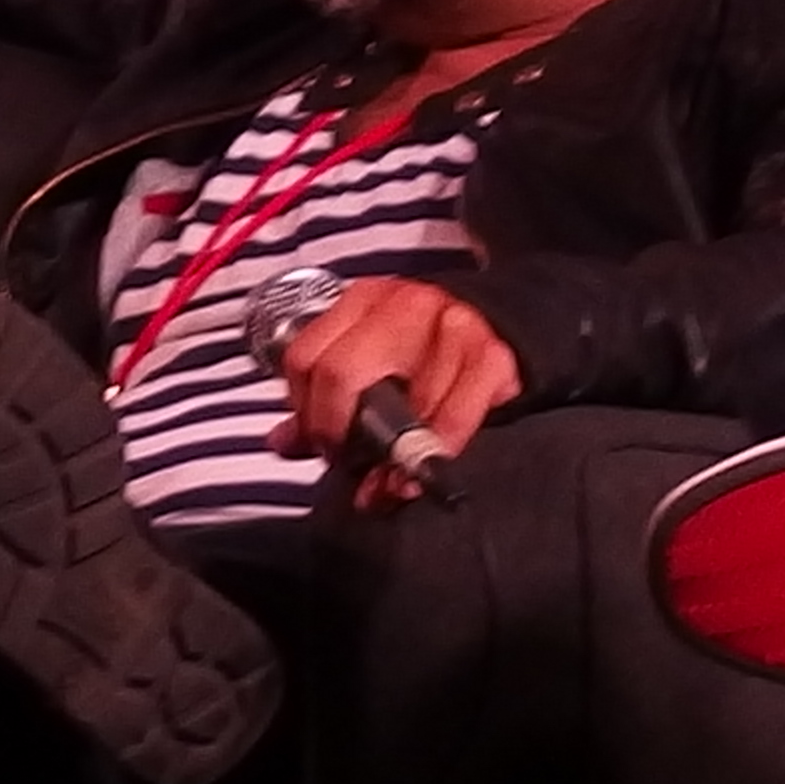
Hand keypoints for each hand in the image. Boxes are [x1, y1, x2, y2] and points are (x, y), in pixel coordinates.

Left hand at [266, 278, 519, 513]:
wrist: (501, 324)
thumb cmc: (426, 349)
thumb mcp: (371, 358)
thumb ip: (323, 397)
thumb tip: (283, 442)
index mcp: (363, 301)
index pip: (305, 356)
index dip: (304, 409)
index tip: (317, 438)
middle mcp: (404, 306)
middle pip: (340, 375)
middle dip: (335, 431)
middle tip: (343, 458)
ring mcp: (451, 327)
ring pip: (400, 406)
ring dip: (388, 460)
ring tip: (383, 482)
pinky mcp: (491, 357)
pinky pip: (452, 420)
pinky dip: (434, 454)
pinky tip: (419, 472)